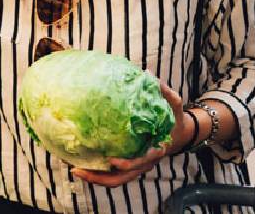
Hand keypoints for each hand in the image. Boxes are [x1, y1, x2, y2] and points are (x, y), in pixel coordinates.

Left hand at [72, 82, 193, 186]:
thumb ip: (165, 92)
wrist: (179, 135)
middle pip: (122, 178)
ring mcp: (137, 167)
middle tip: (78, 170)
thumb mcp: (174, 105)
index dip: (126, 164)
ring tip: (75, 171)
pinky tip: (81, 165)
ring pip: (116, 180)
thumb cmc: (174, 118)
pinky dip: (98, 173)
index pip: (141, 163)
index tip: (112, 161)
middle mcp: (145, 163)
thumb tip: (148, 74)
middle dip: (100, 178)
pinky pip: (113, 175)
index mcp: (155, 151)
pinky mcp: (130, 166)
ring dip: (96, 179)